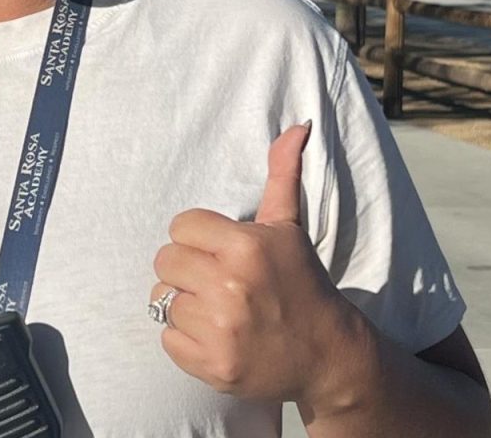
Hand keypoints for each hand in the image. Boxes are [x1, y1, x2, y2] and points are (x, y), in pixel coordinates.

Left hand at [151, 122, 359, 405]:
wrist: (327, 355)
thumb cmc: (300, 282)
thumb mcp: (289, 227)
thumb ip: (282, 174)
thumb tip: (298, 125)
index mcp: (245, 246)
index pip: (180, 226)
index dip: (196, 237)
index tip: (218, 250)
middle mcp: (231, 286)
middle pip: (165, 261)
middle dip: (186, 268)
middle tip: (215, 279)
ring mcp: (221, 330)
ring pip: (163, 300)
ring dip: (184, 304)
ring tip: (217, 308)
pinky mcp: (213, 365)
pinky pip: (166, 338)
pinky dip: (184, 339)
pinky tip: (213, 334)